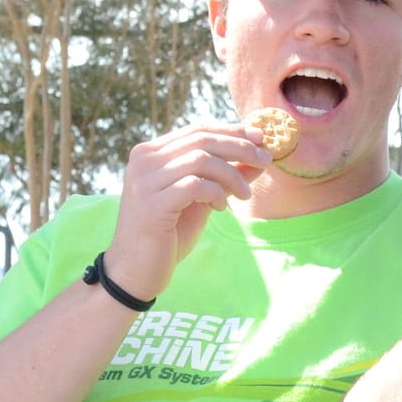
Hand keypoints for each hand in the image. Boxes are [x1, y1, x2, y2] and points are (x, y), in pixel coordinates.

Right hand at [102, 122, 271, 299]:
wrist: (136, 272)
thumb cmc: (168, 235)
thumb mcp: (200, 199)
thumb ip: (224, 176)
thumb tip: (258, 155)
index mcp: (151, 153)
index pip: (197, 129)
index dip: (232, 131)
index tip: (260, 138)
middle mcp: (143, 160)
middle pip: (201, 139)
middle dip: (240, 147)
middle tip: (265, 159)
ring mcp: (144, 181)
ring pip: (201, 159)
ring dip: (232, 174)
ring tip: (245, 194)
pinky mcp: (151, 204)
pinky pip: (195, 185)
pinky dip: (216, 193)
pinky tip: (220, 208)